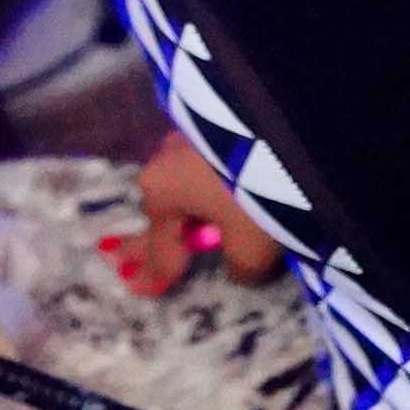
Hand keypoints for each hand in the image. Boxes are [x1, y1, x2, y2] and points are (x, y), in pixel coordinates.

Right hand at [105, 132, 287, 298]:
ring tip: (185, 216)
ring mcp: (187, 135)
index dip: (156, 273)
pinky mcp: (214, 121)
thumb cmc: (255, 195)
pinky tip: (211, 179)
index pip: (160, 247)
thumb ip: (239, 266)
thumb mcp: (251, 248)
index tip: (139, 289)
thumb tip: (237, 265)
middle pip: (161, 210)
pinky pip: (203, 162)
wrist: (285, 123)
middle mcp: (165, 163)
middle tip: (125, 256)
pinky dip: (206, 179)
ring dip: (183, 202)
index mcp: (162, 195)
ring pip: (179, 180)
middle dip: (150, 237)